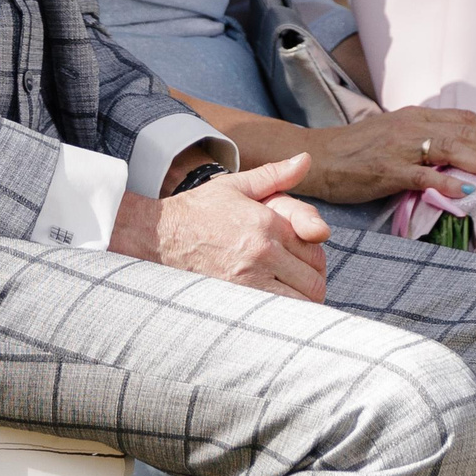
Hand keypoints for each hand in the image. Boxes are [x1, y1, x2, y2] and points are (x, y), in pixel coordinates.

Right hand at [148, 154, 331, 300]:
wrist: (159, 236)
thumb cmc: (199, 210)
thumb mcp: (237, 186)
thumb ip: (275, 175)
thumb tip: (306, 159)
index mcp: (267, 223)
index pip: (316, 249)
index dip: (314, 257)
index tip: (302, 259)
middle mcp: (262, 252)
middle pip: (313, 280)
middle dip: (312, 280)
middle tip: (298, 279)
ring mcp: (249, 280)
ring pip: (301, 302)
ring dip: (301, 301)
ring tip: (288, 294)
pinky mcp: (235, 301)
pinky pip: (276, 316)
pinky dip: (283, 315)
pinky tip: (274, 308)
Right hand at [297, 107, 475, 205]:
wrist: (318, 157)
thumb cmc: (355, 149)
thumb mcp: (392, 134)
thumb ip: (421, 139)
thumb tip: (454, 156)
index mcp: (413, 115)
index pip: (463, 117)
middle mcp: (410, 125)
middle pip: (463, 131)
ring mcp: (399, 147)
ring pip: (451, 149)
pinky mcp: (388, 170)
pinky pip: (425, 176)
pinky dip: (450, 183)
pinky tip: (467, 192)